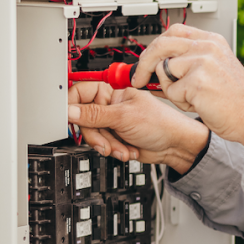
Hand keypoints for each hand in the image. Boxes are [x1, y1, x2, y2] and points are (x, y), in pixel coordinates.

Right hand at [67, 81, 209, 173]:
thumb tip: (69, 111)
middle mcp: (111, 106)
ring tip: (122, 148)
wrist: (175, 146)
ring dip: (107, 145)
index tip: (68, 117)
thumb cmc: (161, 124)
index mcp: (113, 92)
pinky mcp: (115, 138)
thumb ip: (95, 115)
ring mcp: (112, 123)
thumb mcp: (124, 117)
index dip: (72, 104)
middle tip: (105, 142)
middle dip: (96, 133)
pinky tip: (127, 150)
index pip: (82, 93)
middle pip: (84, 118)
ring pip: (93, 134)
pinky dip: (113, 150)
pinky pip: (102, 145)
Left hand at [131, 24, 243, 146]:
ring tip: (192, 98)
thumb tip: (152, 70)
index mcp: (212, 41)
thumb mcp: (212, 73)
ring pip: (164, 71)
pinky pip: (171, 91)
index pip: (174, 31)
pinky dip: (180, 102)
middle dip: (145, 63)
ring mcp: (202, 62)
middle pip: (162, 45)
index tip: (147, 58)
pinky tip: (200, 104)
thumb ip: (186, 65)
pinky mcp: (197, 81)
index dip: (156, 45)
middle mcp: (208, 47)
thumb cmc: (236, 101)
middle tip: (138, 79)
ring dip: (171, 89)